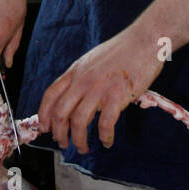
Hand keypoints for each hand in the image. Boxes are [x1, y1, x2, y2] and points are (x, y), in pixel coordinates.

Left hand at [37, 21, 163, 153]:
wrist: (144, 40)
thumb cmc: (122, 50)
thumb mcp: (92, 60)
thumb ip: (81, 77)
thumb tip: (75, 95)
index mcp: (75, 72)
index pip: (50, 95)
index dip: (43, 115)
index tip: (44, 128)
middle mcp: (83, 81)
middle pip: (60, 113)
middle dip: (59, 133)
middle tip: (63, 144)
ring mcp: (99, 88)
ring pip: (79, 122)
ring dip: (79, 140)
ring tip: (83, 148)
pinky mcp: (117, 96)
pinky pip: (105, 123)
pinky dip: (104, 137)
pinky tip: (107, 142)